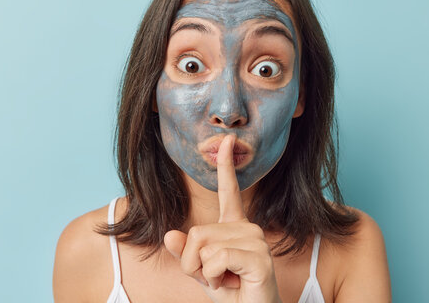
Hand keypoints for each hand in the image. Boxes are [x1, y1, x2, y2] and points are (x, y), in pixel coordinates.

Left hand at [164, 134, 281, 302]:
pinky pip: (215, 259)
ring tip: (226, 280)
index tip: (228, 140)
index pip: (229, 192)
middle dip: (193, 263)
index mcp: (236, 226)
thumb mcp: (201, 272)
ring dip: (203, 273)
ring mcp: (256, 240)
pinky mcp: (259, 257)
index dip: (226, 166)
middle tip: (215, 277)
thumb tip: (169, 234)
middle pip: (197, 232)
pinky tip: (232, 283)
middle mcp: (248, 227)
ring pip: (204, 246)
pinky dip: (212, 278)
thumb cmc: (232, 293)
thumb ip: (186, 253)